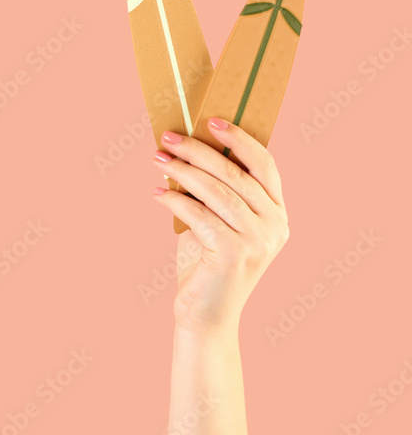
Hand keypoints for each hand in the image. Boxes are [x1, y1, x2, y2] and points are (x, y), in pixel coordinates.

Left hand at [151, 117, 288, 334]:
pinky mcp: (233, 254)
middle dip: (198, 150)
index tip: (211, 119)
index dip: (240, 139)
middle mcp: (275, 225)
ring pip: (216, 191)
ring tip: (157, 159)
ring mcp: (258, 241)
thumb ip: (213, 191)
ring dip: (182, 171)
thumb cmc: (206, 263)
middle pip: (236, 173)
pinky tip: (156, 193)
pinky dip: (174, 200)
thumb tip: (185, 148)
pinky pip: (199, 214)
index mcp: (278, 212)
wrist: (205, 315)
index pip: (265, 164)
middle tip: (167, 138)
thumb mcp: (215, 220)